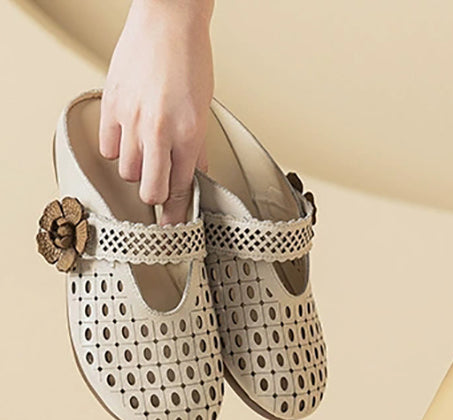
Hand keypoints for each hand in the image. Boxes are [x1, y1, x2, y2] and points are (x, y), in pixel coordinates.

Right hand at [99, 0, 214, 224]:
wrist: (168, 20)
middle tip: (159, 190)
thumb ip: (198, 147)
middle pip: (150, 191)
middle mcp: (159, 131)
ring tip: (145, 156)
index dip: (179, 214)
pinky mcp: (111, 106)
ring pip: (127, 172)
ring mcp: (132, 119)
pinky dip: (117, 150)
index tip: (175, 226)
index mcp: (188, 135)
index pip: (182, 191)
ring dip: (136, 171)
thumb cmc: (190, 59)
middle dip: (156, 196)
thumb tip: (198, 176)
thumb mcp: (204, 110)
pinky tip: (127, 140)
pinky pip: (108, 148)